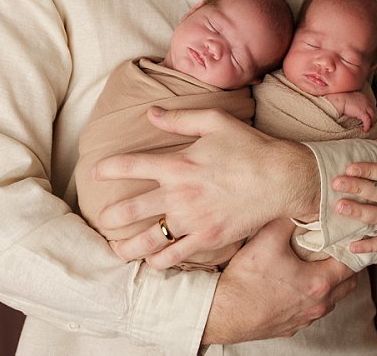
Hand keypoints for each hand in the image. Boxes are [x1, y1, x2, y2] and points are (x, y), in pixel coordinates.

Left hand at [94, 107, 317, 268]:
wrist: (281, 178)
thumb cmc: (250, 147)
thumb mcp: (215, 121)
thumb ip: (180, 118)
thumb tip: (151, 113)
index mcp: (178, 163)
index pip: (131, 165)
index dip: (109, 169)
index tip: (95, 172)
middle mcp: (180, 194)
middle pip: (131, 210)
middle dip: (111, 217)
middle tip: (102, 221)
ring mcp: (193, 220)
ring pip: (149, 240)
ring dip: (127, 248)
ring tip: (117, 251)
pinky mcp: (208, 239)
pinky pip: (175, 256)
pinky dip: (160, 262)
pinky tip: (153, 262)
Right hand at [203, 219, 356, 343]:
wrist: (224, 312)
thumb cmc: (247, 278)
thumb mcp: (268, 238)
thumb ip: (289, 219)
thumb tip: (301, 204)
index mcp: (319, 282)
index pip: (351, 263)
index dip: (351, 247)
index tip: (347, 236)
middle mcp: (318, 304)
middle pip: (348, 283)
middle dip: (345, 265)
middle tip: (335, 248)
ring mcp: (306, 318)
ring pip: (331, 299)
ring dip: (330, 282)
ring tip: (316, 265)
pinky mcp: (291, 326)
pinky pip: (311, 310)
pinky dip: (312, 296)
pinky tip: (296, 285)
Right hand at [325, 91, 376, 131]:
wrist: (338, 100)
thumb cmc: (341, 99)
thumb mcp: (351, 98)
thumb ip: (355, 102)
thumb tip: (354, 108)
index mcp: (363, 96)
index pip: (371, 104)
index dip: (371, 111)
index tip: (369, 116)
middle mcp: (367, 100)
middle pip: (373, 110)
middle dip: (372, 118)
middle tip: (370, 124)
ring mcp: (366, 106)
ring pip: (372, 116)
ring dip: (371, 123)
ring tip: (368, 127)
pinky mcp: (363, 112)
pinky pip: (368, 121)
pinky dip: (367, 126)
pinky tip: (365, 129)